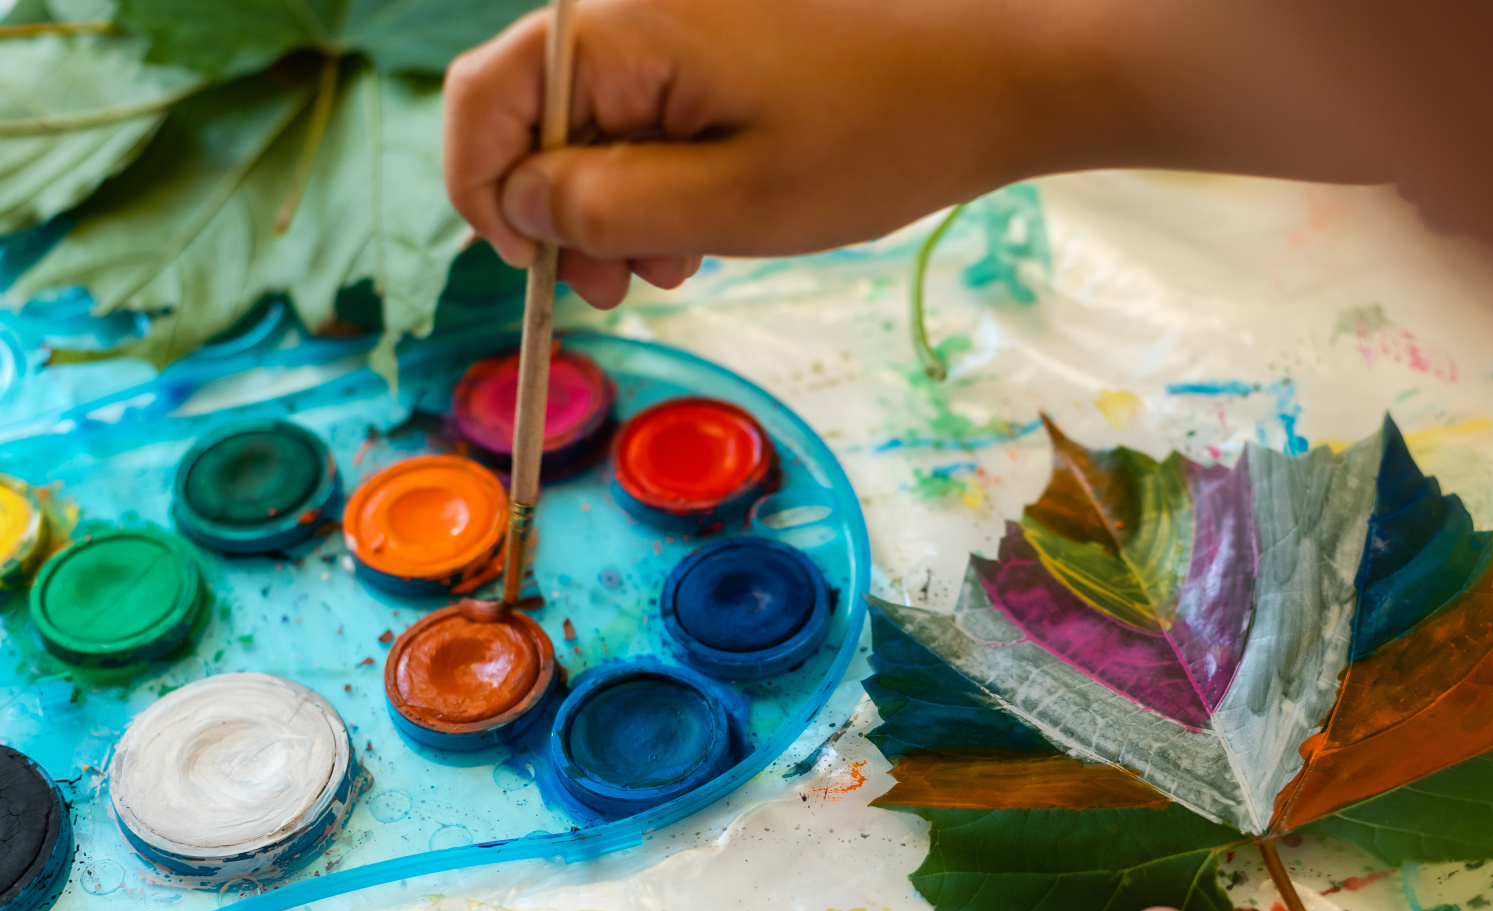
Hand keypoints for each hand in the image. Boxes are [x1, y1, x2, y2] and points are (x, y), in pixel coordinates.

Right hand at [442, 0, 1100, 306]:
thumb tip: (515, 206)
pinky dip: (658, 177)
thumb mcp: (732, 204)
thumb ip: (605, 208)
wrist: (997, 77)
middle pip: (533, 112)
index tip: (531, 271)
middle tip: (620, 291)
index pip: (483, 99)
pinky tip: (706, 224)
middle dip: (558, 212)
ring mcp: (676, 24)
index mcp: (623, 30)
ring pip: (591, 122)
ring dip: (613, 206)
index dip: (484, 193)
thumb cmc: (880, 137)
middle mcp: (633, 11)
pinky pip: (648, 112)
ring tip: (679, 264)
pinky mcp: (714, 42)